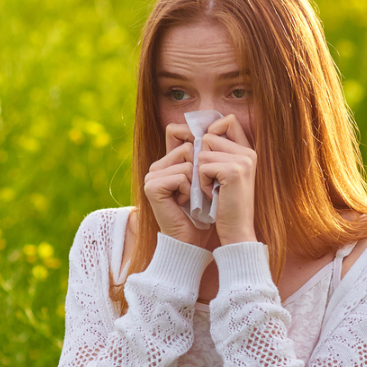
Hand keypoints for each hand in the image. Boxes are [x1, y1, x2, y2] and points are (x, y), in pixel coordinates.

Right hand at [142, 129, 210, 245]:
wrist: (191, 240)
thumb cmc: (203, 212)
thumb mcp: (206, 179)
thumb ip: (204, 154)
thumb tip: (215, 126)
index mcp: (166, 161)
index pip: (177, 131)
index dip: (196, 141)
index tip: (206, 164)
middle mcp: (156, 166)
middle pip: (188, 147)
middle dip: (200, 169)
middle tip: (198, 191)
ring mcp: (151, 176)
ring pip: (187, 161)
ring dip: (197, 182)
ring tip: (191, 198)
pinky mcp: (152, 186)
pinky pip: (181, 175)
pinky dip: (189, 190)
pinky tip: (184, 203)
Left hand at [194, 114, 258, 245]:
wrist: (237, 232)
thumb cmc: (225, 206)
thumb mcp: (222, 175)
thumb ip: (217, 152)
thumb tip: (197, 131)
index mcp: (248, 151)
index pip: (228, 121)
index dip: (212, 131)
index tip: (206, 153)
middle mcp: (249, 152)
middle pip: (209, 135)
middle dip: (202, 158)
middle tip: (212, 180)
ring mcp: (243, 160)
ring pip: (203, 151)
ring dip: (201, 172)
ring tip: (213, 189)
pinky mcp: (233, 171)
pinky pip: (203, 166)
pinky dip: (202, 182)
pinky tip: (213, 194)